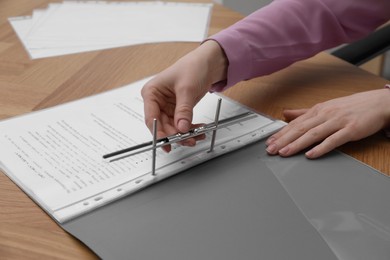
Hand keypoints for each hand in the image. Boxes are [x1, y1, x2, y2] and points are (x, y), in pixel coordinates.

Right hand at [141, 40, 227, 151]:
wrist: (207, 63)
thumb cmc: (192, 67)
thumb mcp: (187, 89)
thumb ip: (183, 110)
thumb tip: (181, 127)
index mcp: (151, 92)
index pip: (151, 117)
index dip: (158, 132)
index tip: (167, 142)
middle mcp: (157, 101)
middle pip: (162, 126)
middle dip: (175, 135)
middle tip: (188, 140)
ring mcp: (167, 107)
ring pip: (172, 128)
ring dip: (184, 134)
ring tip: (196, 136)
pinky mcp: (177, 110)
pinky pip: (181, 125)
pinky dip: (190, 129)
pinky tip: (199, 130)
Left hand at [266, 89, 389, 157]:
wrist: (379, 103)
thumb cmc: (352, 106)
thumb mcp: (325, 106)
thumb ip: (304, 112)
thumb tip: (286, 113)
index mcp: (318, 110)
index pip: (295, 123)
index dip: (281, 133)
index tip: (269, 142)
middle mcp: (325, 114)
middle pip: (300, 129)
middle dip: (283, 140)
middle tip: (271, 150)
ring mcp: (338, 122)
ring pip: (313, 134)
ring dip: (297, 144)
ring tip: (284, 153)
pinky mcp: (351, 129)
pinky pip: (333, 140)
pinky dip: (321, 147)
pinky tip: (310, 154)